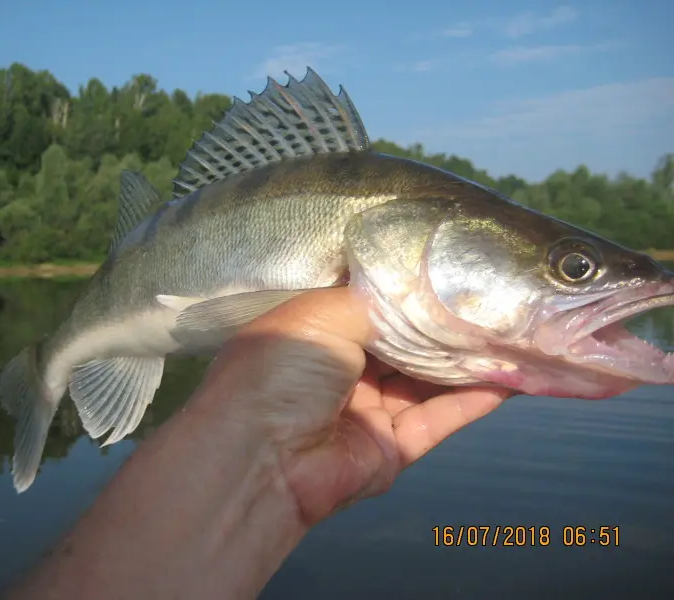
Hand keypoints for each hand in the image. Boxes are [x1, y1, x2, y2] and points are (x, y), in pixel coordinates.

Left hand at [193, 286, 510, 525]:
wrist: (261, 457)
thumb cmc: (284, 368)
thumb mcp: (322, 313)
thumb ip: (376, 302)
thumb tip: (419, 290)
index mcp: (318, 332)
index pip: (373, 307)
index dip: (412, 294)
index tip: (457, 273)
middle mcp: (343, 369)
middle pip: (406, 345)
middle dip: (447, 327)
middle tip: (498, 302)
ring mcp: (367, 411)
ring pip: (428, 381)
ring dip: (468, 361)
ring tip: (515, 333)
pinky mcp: (392, 449)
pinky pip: (439, 418)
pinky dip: (473, 399)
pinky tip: (512, 377)